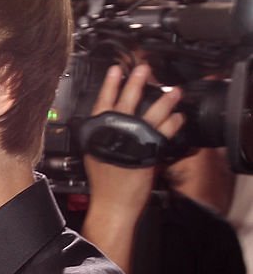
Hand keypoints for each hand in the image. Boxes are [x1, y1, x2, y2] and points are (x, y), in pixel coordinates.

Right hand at [84, 63, 183, 209]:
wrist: (112, 204)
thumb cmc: (103, 185)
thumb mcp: (94, 156)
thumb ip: (100, 137)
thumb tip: (103, 123)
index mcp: (98, 134)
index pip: (102, 103)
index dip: (109, 85)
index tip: (116, 70)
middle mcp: (114, 134)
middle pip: (126, 102)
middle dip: (136, 82)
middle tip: (144, 69)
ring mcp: (132, 141)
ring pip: (150, 113)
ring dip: (164, 99)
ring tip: (174, 91)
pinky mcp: (148, 150)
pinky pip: (165, 130)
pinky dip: (173, 122)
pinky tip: (179, 116)